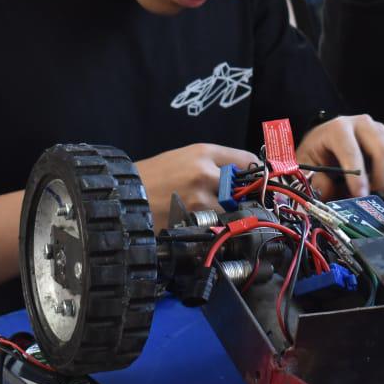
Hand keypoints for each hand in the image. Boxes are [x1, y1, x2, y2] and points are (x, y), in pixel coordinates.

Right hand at [135, 143, 256, 229]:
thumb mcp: (183, 157)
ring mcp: (199, 201)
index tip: (260, 183)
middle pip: (245, 190)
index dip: (257, 174)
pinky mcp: (192, 222)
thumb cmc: (153, 175)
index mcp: (204, 153)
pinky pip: (215, 228)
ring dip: (229, 216)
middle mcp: (205, 174)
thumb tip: (245, 174)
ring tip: (214, 216)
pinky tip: (203, 226)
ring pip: (233, 212)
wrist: (123, 194)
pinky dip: (214, 230)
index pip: (248, 161)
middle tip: (241, 204)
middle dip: (244, 198)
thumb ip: (213, 163)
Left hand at [297, 115, 383, 198]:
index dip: (357, 177)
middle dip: (381, 179)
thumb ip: (313, 179)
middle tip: (371, 194)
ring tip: (373, 189)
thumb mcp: (306, 165)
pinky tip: (383, 183)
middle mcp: (363, 124)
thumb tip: (328, 190)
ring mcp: (381, 130)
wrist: (328, 142)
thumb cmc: (318, 154)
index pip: (351, 151)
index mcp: (338, 128)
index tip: (360, 195)